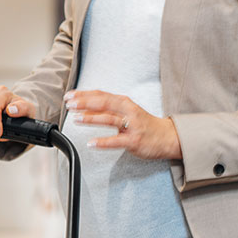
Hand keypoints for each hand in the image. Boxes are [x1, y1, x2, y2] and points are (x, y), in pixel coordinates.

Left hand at [67, 90, 181, 159]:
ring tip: (76, 118)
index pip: (101, 95)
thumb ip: (109, 107)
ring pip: (108, 119)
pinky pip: (116, 141)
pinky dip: (102, 142)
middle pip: (103, 104)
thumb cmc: (144, 124)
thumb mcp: (127, 110)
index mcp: (124, 102)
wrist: (167, 137)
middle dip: (84, 103)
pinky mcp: (133, 141)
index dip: (84, 94)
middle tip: (70, 104)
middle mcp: (127, 111)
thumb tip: (86, 105)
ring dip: (91, 118)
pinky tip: (91, 143)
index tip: (70, 95)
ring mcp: (131, 126)